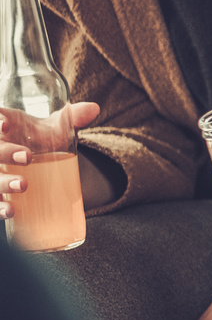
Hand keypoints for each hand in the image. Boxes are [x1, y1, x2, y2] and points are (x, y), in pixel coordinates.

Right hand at [0, 101, 102, 220]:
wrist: (34, 159)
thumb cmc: (39, 140)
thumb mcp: (54, 128)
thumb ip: (72, 117)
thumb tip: (94, 109)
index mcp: (3, 128)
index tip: (5, 124)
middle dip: (5, 153)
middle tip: (28, 157)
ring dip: (3, 183)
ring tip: (23, 185)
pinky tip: (11, 211)